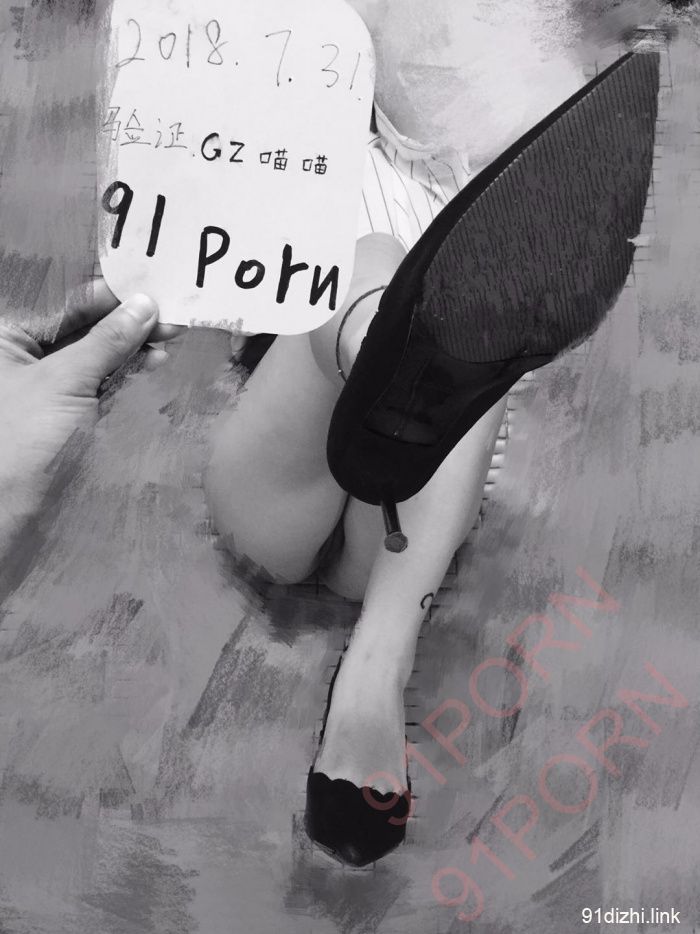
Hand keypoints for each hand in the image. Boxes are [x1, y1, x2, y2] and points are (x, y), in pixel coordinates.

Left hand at [0, 279, 177, 548]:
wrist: (6, 510)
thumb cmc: (23, 436)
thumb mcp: (66, 380)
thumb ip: (106, 340)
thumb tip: (143, 305)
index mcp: (6, 337)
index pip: (61, 304)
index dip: (106, 295)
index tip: (148, 289)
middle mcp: (22, 357)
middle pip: (79, 327)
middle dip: (124, 321)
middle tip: (168, 315)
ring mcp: (44, 387)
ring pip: (93, 355)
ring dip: (130, 347)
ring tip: (168, 340)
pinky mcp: (64, 414)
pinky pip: (97, 382)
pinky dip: (123, 373)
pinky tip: (152, 362)